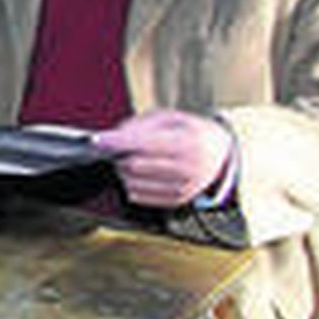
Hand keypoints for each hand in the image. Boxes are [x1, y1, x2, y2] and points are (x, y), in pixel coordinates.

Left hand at [94, 110, 232, 208]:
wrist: (221, 155)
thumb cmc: (190, 132)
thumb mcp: (171, 118)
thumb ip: (141, 125)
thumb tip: (114, 137)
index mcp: (188, 142)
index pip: (143, 144)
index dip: (117, 142)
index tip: (97, 141)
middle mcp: (188, 168)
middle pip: (135, 166)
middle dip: (119, 156)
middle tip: (116, 148)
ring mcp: (183, 188)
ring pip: (134, 183)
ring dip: (124, 171)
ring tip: (130, 159)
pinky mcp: (177, 201)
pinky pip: (140, 196)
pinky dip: (132, 184)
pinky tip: (139, 173)